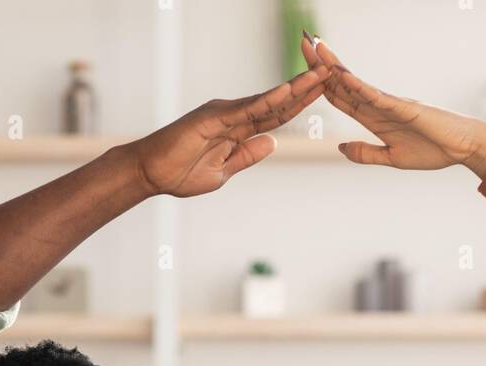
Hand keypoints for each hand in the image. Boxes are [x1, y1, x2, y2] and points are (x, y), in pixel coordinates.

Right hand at [126, 65, 329, 197]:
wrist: (152, 173)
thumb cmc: (181, 172)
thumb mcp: (224, 171)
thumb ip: (247, 156)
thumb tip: (273, 143)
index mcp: (238, 129)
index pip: (276, 115)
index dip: (301, 104)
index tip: (324, 93)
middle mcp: (234, 115)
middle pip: (278, 101)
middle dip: (306, 88)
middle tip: (333, 72)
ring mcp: (225, 113)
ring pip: (268, 99)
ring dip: (295, 88)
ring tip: (320, 75)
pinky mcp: (214, 117)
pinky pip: (248, 108)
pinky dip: (270, 99)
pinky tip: (289, 91)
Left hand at [301, 34, 485, 176]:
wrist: (462, 148)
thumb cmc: (433, 151)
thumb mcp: (392, 158)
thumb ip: (366, 153)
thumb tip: (339, 148)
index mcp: (374, 118)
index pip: (341, 98)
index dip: (321, 83)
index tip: (303, 69)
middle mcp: (378, 106)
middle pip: (343, 82)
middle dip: (322, 63)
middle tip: (302, 41)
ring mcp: (390, 104)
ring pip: (356, 83)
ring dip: (335, 66)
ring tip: (316, 48)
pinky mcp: (404, 107)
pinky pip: (376, 97)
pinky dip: (359, 87)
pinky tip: (343, 77)